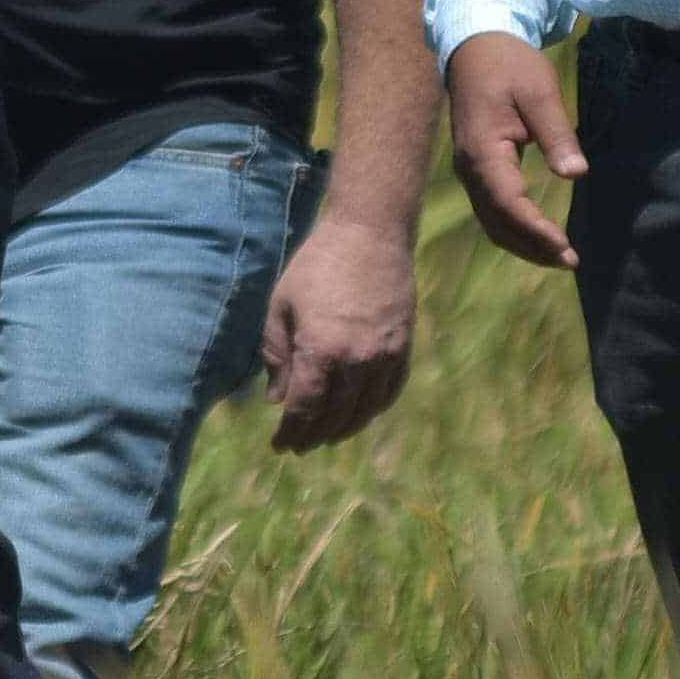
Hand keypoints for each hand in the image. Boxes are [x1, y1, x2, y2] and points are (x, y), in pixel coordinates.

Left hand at [262, 214, 414, 451]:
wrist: (370, 233)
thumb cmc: (316, 265)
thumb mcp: (281, 305)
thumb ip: (276, 355)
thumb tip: (277, 400)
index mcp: (320, 350)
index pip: (304, 409)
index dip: (290, 432)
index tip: (278, 445)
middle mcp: (356, 361)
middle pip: (334, 416)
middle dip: (313, 436)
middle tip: (299, 445)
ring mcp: (384, 356)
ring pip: (365, 410)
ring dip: (344, 429)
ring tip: (326, 435)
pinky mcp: (403, 347)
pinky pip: (390, 391)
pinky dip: (373, 409)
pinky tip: (359, 412)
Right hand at [446, 34, 584, 269]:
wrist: (474, 46)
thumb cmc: (509, 64)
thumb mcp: (539, 91)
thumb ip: (557, 134)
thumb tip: (576, 175)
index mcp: (483, 150)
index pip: (508, 203)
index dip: (535, 229)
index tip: (565, 247)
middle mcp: (469, 168)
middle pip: (497, 222)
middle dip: (531, 247)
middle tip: (570, 262)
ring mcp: (468, 170)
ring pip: (491, 220)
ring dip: (522, 242)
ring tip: (557, 256)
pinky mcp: (475, 167)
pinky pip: (490, 209)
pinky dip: (512, 228)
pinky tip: (536, 234)